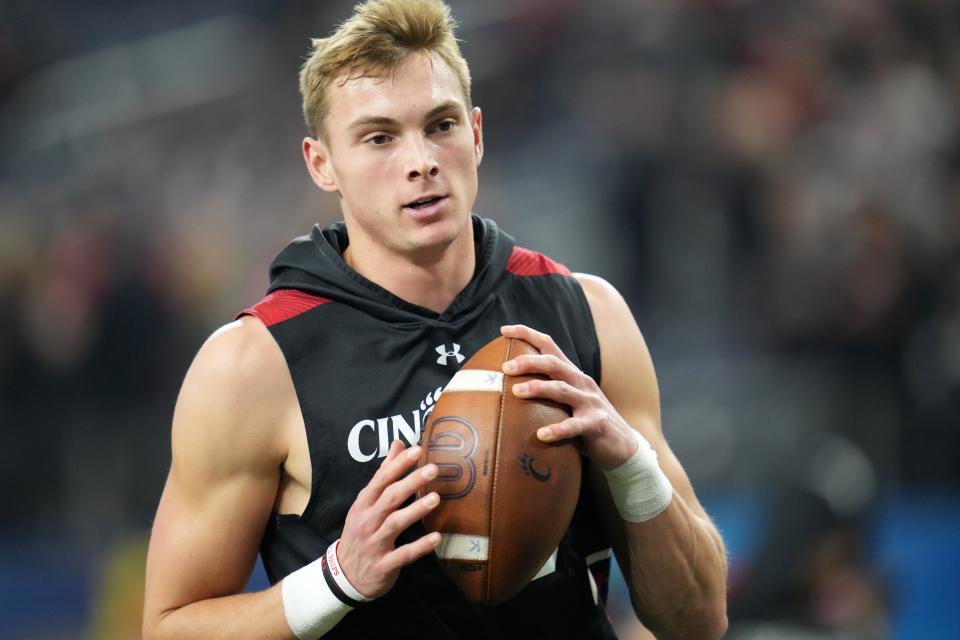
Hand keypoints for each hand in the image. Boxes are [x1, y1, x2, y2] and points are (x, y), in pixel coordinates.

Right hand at [336, 440, 440, 597]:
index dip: (398, 465)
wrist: (344, 576)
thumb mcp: (366, 503)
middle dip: (411, 482)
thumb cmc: (361, 532)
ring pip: (395, 524)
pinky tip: (436, 538)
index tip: (417, 450)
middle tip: (433, 470)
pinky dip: (419, 547)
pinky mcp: (383, 565)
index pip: (381, 480)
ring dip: (415, 510)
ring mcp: (374, 543)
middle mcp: (367, 521)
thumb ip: (384, 473)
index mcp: (364, 504)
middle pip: (389, 498)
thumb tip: (398, 444)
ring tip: (435, 498)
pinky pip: (403, 555)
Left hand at [500, 324, 639, 470]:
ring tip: (515, 392)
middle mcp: (582, 383)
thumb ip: (547, 392)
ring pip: (562, 389)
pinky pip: (574, 426)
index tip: (504, 329)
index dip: (527, 334)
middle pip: (554, 364)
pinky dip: (557, 429)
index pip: (550, 346)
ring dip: (538, 388)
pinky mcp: (596, 424)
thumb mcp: (569, 402)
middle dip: (529, 361)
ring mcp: (590, 402)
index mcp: (572, 374)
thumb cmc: (587, 422)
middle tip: (505, 366)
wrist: (624, 445)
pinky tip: (541, 435)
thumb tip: (506, 390)